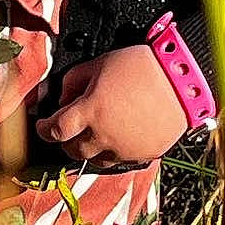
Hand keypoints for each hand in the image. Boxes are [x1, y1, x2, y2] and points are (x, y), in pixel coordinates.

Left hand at [35, 44, 189, 165]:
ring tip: (95, 133)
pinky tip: (119, 134)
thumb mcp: (98, 64)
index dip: (44, 129)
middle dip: (65, 141)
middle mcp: (105, 136)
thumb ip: (73, 81)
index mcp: (90, 112)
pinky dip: (115, 150)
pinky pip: (122, 159)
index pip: (55, 131)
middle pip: (73, 151)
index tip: (42, 126)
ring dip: (90, 149)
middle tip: (67, 130)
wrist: (182, 78)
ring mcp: (125, 149)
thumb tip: (63, 98)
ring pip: (97, 160)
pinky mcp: (144, 154)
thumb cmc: (141, 66)